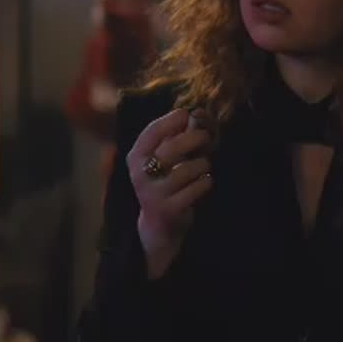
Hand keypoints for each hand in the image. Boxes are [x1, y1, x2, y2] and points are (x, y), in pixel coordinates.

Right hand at [128, 108, 214, 278]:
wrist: (158, 227)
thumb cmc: (166, 184)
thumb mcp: (165, 160)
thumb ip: (176, 137)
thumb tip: (197, 113)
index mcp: (136, 157)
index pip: (151, 132)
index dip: (170, 120)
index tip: (186, 115)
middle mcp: (140, 174)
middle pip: (172, 148)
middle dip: (194, 139)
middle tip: (206, 138)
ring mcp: (152, 193)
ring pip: (187, 169)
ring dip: (203, 164)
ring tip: (204, 167)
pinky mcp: (168, 210)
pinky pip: (196, 188)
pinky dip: (205, 183)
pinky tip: (204, 183)